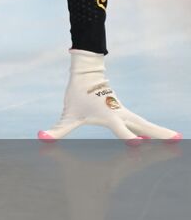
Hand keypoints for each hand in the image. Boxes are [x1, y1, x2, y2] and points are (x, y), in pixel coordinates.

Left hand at [39, 50, 180, 141]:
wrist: (87, 74)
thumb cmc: (78, 95)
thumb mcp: (68, 114)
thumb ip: (58, 130)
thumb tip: (41, 138)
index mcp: (108, 116)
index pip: (120, 130)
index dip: (127, 137)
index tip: (138, 145)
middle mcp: (120, 114)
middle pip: (143, 126)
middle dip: (158, 134)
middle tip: (177, 139)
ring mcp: (124, 112)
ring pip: (145, 124)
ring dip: (160, 132)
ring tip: (177, 138)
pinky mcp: (125, 111)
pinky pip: (141, 123)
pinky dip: (153, 130)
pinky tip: (160, 137)